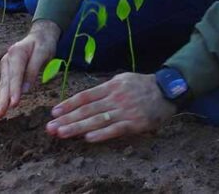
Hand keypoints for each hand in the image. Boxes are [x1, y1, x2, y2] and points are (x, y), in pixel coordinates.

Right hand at [0, 20, 61, 122]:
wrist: (39, 35)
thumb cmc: (43, 44)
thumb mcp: (43, 53)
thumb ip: (33, 69)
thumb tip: (25, 90)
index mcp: (16, 53)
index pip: (15, 75)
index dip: (14, 90)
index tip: (13, 104)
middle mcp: (7, 60)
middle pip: (5, 83)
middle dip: (1, 102)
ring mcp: (5, 67)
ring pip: (2, 88)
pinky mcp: (6, 73)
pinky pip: (3, 88)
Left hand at [45, 72, 176, 141]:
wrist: (168, 90)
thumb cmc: (142, 86)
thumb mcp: (123, 80)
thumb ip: (105, 89)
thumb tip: (84, 100)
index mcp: (112, 85)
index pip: (85, 96)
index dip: (69, 104)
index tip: (54, 112)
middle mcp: (116, 97)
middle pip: (87, 109)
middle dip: (67, 119)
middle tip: (51, 128)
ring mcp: (125, 110)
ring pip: (97, 120)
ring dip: (77, 128)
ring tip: (62, 134)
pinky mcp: (135, 122)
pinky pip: (115, 129)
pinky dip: (101, 134)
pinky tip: (87, 138)